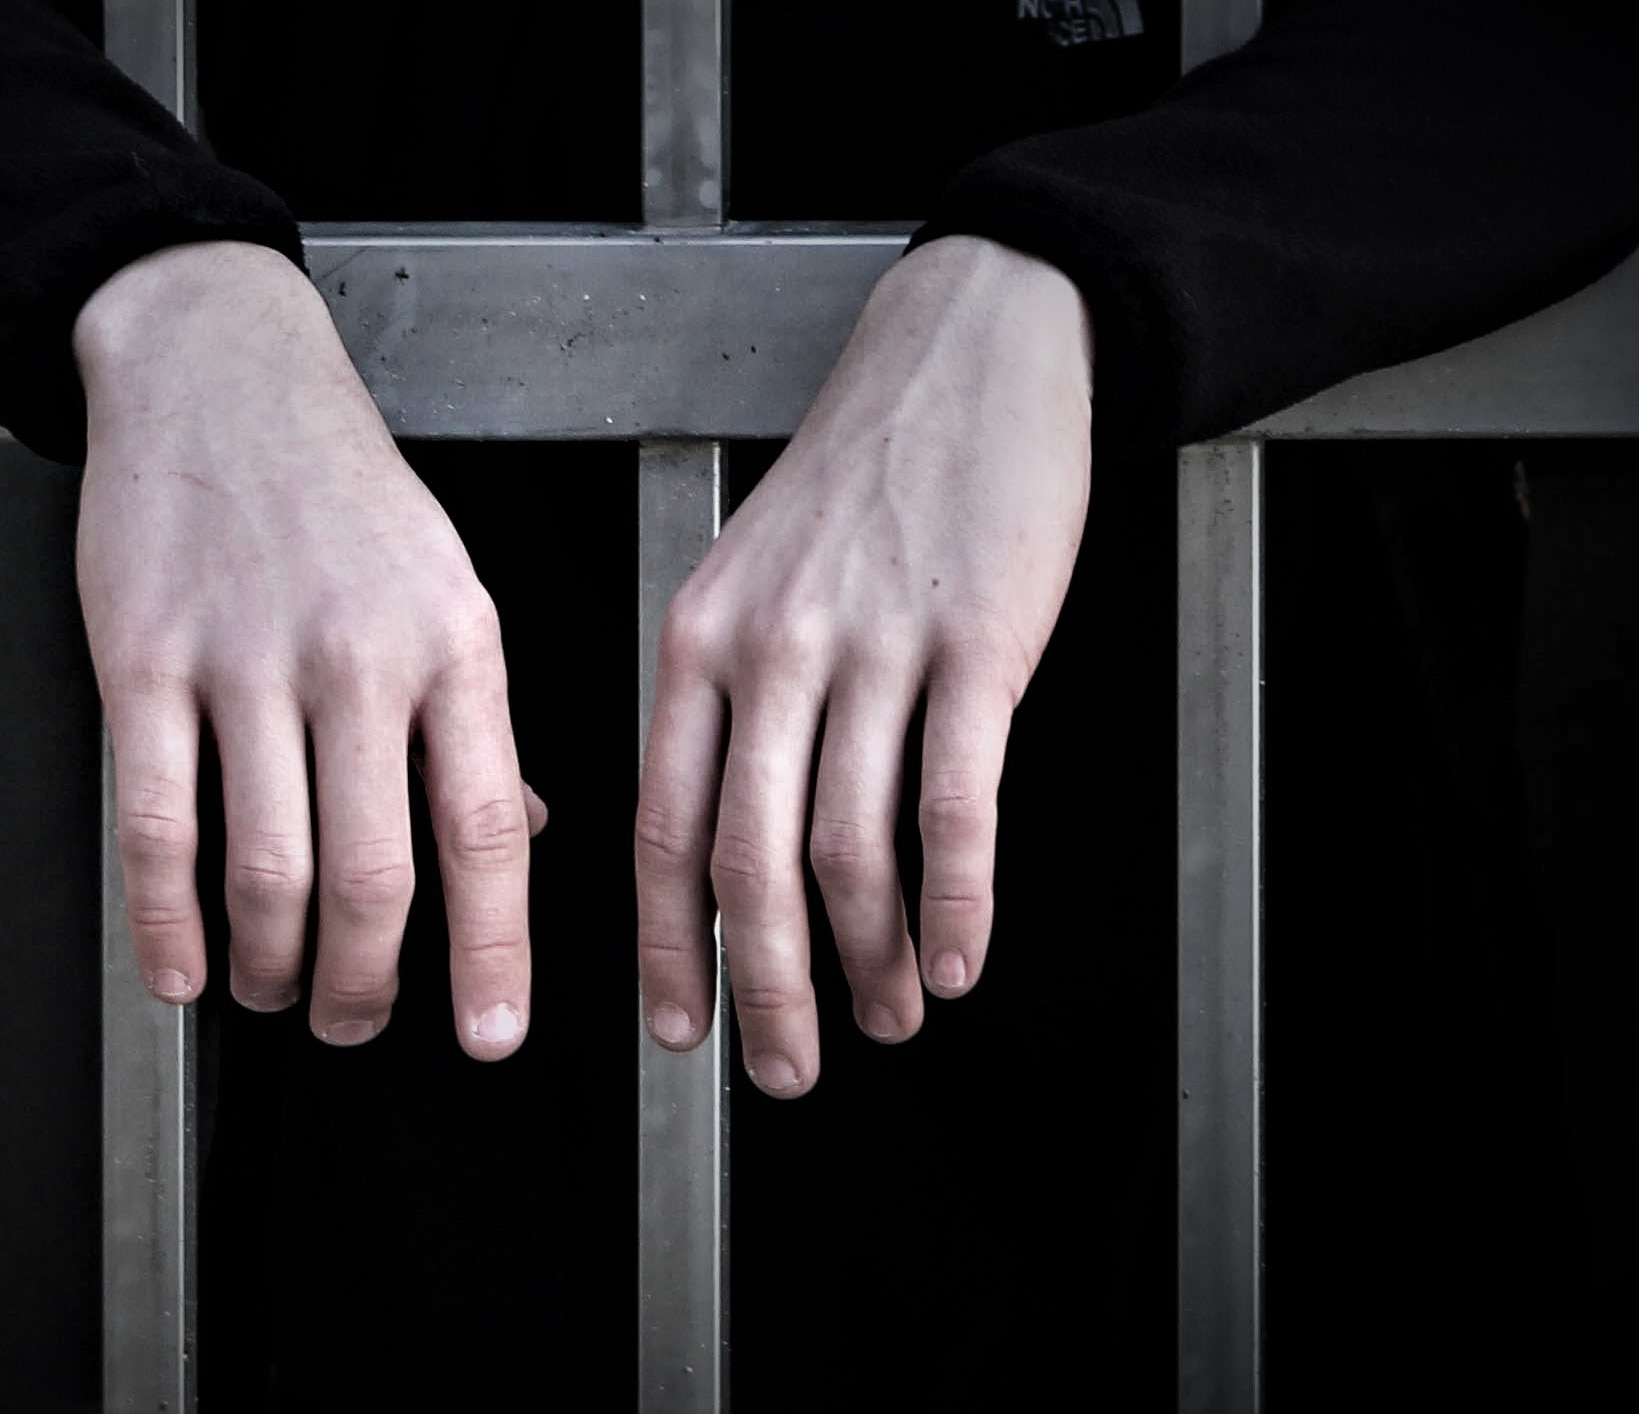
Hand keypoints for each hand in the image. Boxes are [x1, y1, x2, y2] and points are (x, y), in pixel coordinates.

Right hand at [74, 240, 544, 1059]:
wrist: (221, 366)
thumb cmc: (341, 486)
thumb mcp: (448, 584)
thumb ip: (477, 719)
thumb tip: (518, 838)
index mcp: (454, 641)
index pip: (486, 827)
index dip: (492, 949)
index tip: (493, 1032)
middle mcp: (358, 654)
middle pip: (372, 874)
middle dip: (366, 982)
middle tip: (355, 1021)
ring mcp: (245, 657)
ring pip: (266, 866)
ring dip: (272, 962)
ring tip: (275, 989)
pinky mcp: (143, 658)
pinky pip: (156, 823)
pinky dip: (166, 921)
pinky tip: (182, 969)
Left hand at [636, 235, 1092, 1095]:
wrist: (967, 354)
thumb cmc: (859, 476)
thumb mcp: (745, 574)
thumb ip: (722, 698)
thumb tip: (717, 845)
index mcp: (695, 639)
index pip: (659, 826)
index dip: (667, 947)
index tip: (681, 1028)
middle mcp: (769, 649)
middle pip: (748, 864)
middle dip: (764, 989)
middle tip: (782, 1071)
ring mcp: (872, 646)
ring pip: (852, 851)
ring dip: (867, 961)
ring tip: (886, 1020)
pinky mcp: (978, 643)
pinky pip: (956, 805)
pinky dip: (957, 901)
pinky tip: (957, 959)